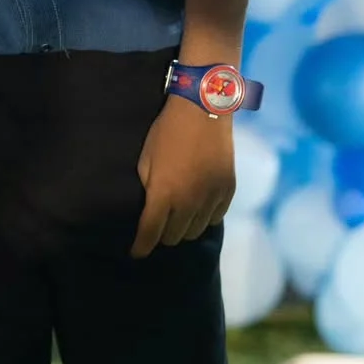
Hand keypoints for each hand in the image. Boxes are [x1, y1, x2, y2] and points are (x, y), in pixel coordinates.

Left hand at [130, 95, 235, 258]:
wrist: (203, 111)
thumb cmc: (167, 131)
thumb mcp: (146, 159)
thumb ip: (148, 188)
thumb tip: (148, 210)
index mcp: (164, 194)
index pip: (150, 233)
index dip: (140, 246)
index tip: (136, 252)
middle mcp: (189, 203)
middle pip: (173, 237)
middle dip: (161, 234)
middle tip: (157, 224)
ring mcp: (212, 199)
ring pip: (195, 231)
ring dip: (183, 227)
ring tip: (177, 215)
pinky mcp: (228, 193)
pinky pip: (214, 219)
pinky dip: (203, 217)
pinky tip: (197, 205)